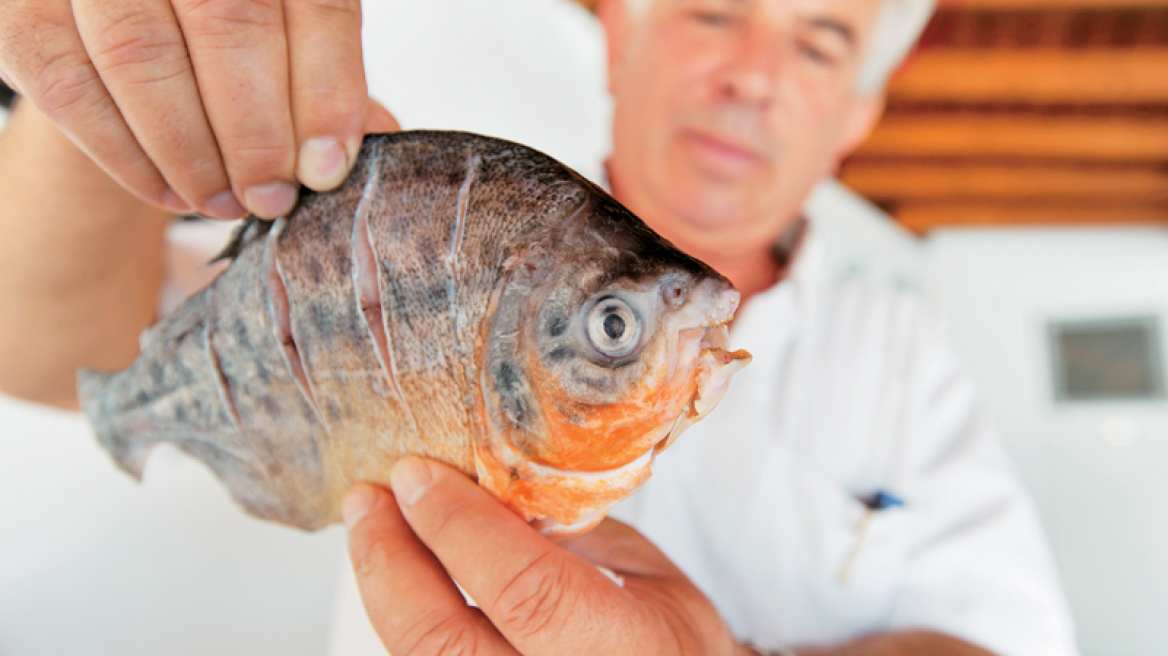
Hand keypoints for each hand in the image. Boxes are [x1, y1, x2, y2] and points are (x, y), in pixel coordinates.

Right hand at [0, 0, 397, 219]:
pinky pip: (72, 86)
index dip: (326, 88)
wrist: (121, 14)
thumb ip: (324, 73)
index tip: (328, 168)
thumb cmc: (218, 31)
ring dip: (194, 151)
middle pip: (227, 20)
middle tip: (274, 197)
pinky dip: (127, 155)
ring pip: (142, 56)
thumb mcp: (283, 33)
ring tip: (228, 202)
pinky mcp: (21, 4)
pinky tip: (171, 191)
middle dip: (258, 130)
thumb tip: (382, 137)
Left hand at [342, 457, 753, 655]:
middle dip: (389, 561)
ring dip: (383, 589)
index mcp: (627, 653)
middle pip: (443, 645)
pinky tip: (398, 579)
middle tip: (367, 499)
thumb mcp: (655, 580)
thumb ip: (580, 537)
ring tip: (371, 530)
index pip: (526, 591)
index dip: (459, 528)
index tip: (417, 475)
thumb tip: (491, 486)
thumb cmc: (677, 650)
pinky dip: (404, 622)